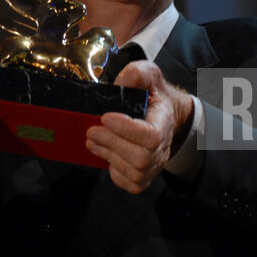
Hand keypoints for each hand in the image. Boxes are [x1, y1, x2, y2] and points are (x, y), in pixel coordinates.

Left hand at [85, 61, 193, 194]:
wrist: (163, 115)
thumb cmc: (152, 95)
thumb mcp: (147, 75)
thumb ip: (136, 73)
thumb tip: (119, 85)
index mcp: (165, 122)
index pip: (151, 136)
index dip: (127, 129)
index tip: (106, 117)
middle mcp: (163, 148)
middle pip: (139, 157)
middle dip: (111, 143)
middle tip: (91, 130)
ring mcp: (154, 166)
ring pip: (132, 170)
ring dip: (107, 155)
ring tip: (92, 140)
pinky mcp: (143, 177)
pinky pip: (127, 182)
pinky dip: (112, 170)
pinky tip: (105, 153)